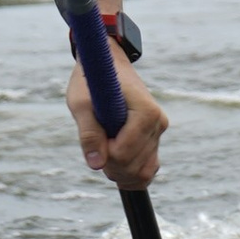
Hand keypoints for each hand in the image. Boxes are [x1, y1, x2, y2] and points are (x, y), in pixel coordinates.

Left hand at [64, 50, 168, 191]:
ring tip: (103, 150)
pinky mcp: (155, 138)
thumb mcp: (81, 103)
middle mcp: (158, 123)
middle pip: (133, 167)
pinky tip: (115, 165)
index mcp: (146, 112)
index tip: (94, 133)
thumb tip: (96, 165)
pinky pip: (149, 169)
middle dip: (109, 164)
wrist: (107, 64)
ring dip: (119, 171)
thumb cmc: (92, 80)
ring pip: (142, 173)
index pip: (123, 153)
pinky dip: (132, 174)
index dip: (103, 152)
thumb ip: (88, 133)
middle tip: (95, 143)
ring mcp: (159, 131)